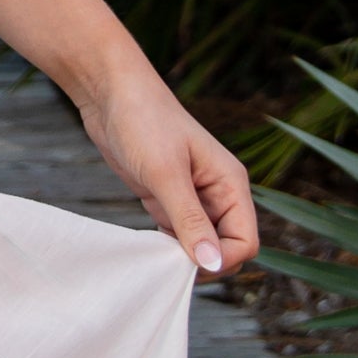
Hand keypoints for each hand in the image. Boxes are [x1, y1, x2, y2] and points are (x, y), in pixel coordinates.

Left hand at [81, 65, 258, 278]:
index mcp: (231, 184)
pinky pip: (179, 235)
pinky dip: (167, 245)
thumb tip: (212, 264)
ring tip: (155, 251)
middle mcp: (219, 193)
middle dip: (204, 261)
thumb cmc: (143, 122)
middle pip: (227, 247)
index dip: (222, 260)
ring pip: (202, 244)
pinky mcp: (169, 198)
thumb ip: (190, 221)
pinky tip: (148, 242)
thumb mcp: (166, 174)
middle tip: (167, 259)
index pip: (246, 241)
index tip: (187, 262)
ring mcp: (194, 197)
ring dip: (183, 256)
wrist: (110, 94)